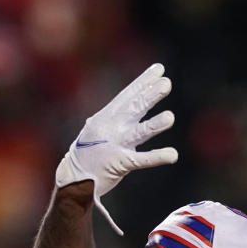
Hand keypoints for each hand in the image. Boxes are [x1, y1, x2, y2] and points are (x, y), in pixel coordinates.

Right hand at [55, 63, 177, 234]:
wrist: (73, 178)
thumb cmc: (89, 153)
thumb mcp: (98, 129)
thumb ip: (116, 117)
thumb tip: (130, 101)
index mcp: (106, 117)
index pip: (128, 95)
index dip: (144, 82)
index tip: (159, 69)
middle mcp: (111, 128)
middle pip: (134, 108)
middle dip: (150, 95)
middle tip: (167, 83)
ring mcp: (115, 145)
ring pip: (139, 133)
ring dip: (155, 125)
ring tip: (171, 117)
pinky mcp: (120, 164)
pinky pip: (142, 160)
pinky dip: (157, 157)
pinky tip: (172, 155)